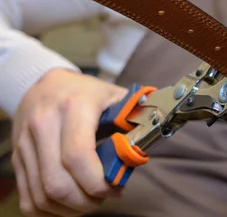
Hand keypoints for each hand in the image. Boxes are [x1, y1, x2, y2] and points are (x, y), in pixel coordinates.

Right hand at [11, 68, 127, 215]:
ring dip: (68, 209)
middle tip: (103, 198)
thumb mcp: (115, 97)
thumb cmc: (88, 93)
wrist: (48, 84)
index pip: (78, 156)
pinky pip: (27, 198)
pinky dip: (48, 210)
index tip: (116, 188)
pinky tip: (68, 203)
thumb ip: (134, 119)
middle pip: (57, 183)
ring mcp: (26, 143)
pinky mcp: (16, 159)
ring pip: (41, 195)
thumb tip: (147, 145)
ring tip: (89, 201)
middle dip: (85, 201)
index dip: (98, 182)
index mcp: (74, 106)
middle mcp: (44, 124)